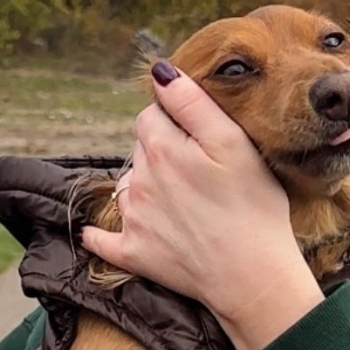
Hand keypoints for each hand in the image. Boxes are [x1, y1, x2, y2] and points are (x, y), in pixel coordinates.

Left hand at [78, 65, 324, 349]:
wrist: (253, 278)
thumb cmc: (254, 208)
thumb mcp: (233, 143)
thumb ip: (192, 103)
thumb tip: (159, 71)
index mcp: (162, 148)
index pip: (151, 115)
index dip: (174, 119)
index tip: (198, 135)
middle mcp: (139, 180)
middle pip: (140, 150)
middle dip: (161, 151)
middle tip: (197, 169)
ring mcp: (133, 219)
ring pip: (128, 187)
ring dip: (144, 187)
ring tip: (179, 202)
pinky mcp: (134, 254)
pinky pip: (103, 240)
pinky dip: (100, 235)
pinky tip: (95, 234)